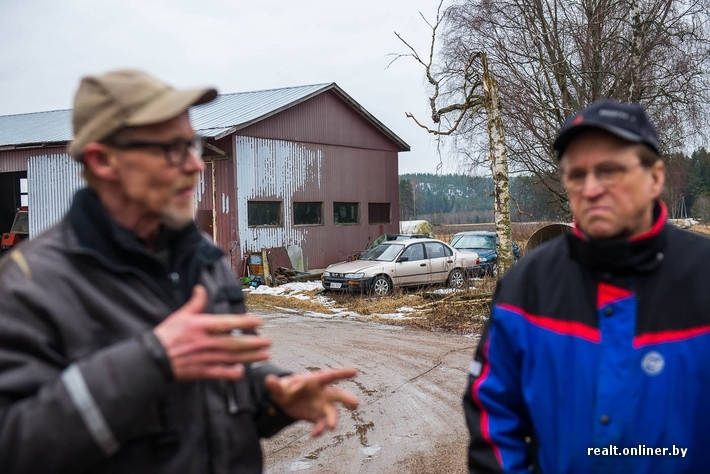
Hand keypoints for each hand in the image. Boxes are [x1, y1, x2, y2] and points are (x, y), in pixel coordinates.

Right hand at [154, 285, 271, 380]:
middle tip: (268, 341)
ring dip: (250, 357)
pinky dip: (233, 373)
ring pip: (232, 358)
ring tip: (265, 354)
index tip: (258, 322)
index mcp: (201, 326)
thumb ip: (195, 303)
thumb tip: (201, 288)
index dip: (244, 322)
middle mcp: (206, 342)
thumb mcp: (180, 315)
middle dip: (254, 343)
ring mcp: (205, 358)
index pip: (228, 323)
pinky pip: (221, 373)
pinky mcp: (202, 371)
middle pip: (235, 343)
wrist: (152, 358)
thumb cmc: (166, 335)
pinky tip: (243, 371)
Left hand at [265, 367, 358, 436]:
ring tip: (331, 427)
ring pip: (332, 412)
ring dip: (333, 419)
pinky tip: (313, 435)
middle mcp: (323, 393)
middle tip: (355, 404)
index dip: (342, 373)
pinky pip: (321, 424)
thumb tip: (269, 380)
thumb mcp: (278, 387)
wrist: (285, 401)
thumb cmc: (285, 388)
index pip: (330, 375)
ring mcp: (322, 406)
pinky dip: (319, 429)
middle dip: (347, 399)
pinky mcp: (318, 417)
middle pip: (338, 395)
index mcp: (315, 380)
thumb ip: (274, 385)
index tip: (354, 372)